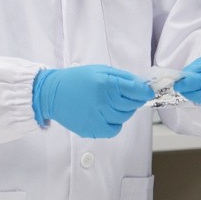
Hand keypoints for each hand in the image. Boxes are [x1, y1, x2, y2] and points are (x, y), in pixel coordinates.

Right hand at [32, 65, 153, 137]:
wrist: (52, 94)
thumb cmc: (77, 79)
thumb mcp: (99, 70)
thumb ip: (121, 77)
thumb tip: (141, 85)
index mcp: (105, 83)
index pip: (135, 90)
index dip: (144, 92)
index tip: (148, 92)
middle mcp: (103, 101)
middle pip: (131, 105)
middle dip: (134, 100)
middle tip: (129, 96)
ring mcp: (97, 117)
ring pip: (124, 117)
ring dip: (124, 111)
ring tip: (114, 104)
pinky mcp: (92, 129)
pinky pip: (114, 129)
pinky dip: (115, 123)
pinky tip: (108, 115)